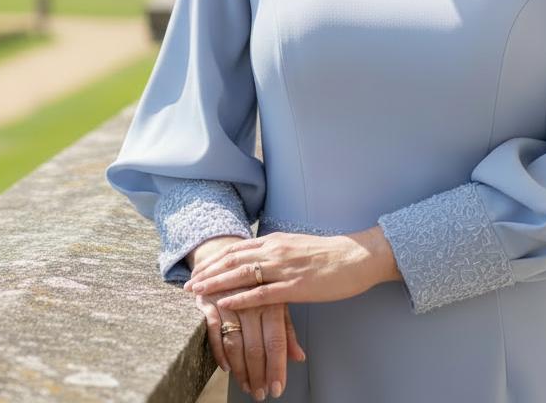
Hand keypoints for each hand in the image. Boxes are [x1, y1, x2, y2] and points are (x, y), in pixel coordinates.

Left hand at [183, 226, 400, 311]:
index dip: (216, 259)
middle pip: (233, 259)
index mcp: (277, 240)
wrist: (357, 256)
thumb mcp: (298, 247)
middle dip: (208, 272)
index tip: (198, 269)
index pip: (238, 248)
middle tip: (188, 284)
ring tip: (197, 293)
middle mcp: (276, 250)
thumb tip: (261, 257)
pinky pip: (262, 293)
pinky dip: (240, 299)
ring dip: (216, 284)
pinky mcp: (296, 286)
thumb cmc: (330, 254)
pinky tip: (225, 305)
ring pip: (242, 274)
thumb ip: (278, 251)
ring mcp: (285, 268)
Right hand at [187, 235, 306, 399]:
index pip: (276, 339)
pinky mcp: (209, 300)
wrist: (229, 251)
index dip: (277, 366)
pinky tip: (226, 368)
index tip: (277, 389)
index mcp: (272, 298)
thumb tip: (299, 358)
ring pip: (235, 342)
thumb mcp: (278, 299)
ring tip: (246, 386)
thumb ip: (287, 329)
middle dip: (258, 373)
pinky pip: (213, 331)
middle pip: (255, 345)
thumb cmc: (260, 280)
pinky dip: (219, 351)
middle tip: (260, 394)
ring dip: (240, 369)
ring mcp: (229, 300)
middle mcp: (252, 300)